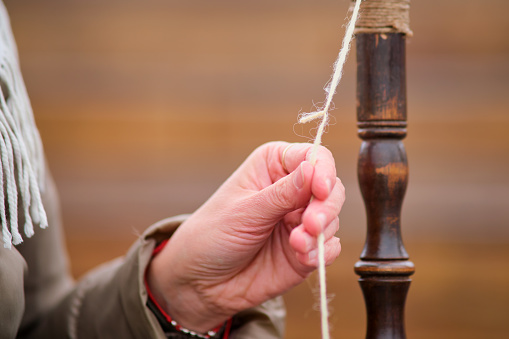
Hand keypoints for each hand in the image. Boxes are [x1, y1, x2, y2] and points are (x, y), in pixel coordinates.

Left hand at [146, 141, 344, 332]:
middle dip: (326, 206)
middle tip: (311, 224)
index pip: (312, 156)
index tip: (320, 190)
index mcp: (273, 166)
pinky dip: (321, 252)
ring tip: (296, 244)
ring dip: (320, 232)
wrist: (201, 282)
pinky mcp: (306, 249)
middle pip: (330, 187)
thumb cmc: (213, 235)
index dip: (323, 170)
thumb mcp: (245, 211)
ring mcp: (300, 220)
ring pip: (332, 218)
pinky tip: (303, 257)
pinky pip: (329, 247)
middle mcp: (292, 190)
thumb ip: (283, 194)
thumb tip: (314, 169)